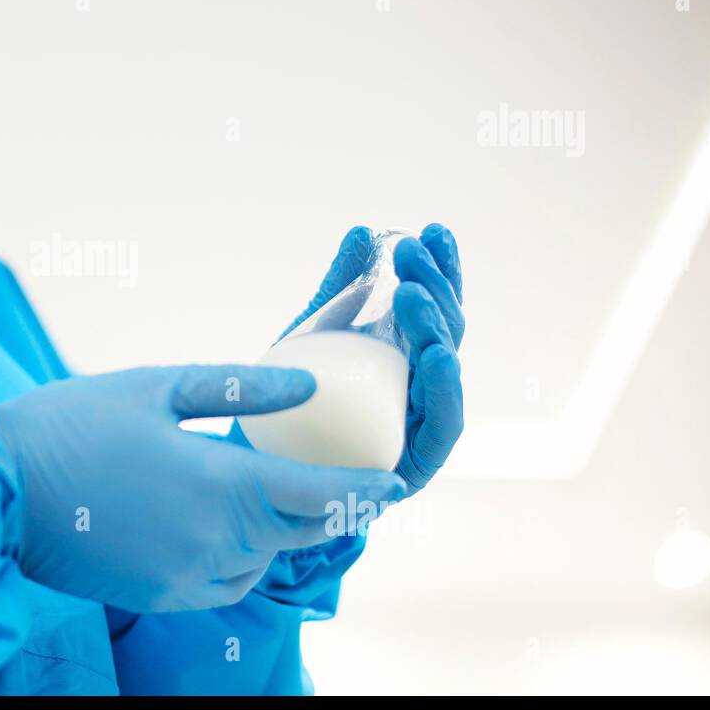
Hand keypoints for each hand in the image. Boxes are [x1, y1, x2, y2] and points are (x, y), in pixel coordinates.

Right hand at [0, 365, 407, 612]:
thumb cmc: (72, 423)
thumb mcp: (156, 386)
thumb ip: (240, 388)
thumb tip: (308, 387)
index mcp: (219, 486)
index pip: (318, 494)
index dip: (362, 488)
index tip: (393, 479)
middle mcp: (212, 544)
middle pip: (297, 533)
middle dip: (327, 509)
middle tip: (345, 484)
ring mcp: (184, 578)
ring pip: (262, 561)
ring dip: (277, 532)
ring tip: (273, 495)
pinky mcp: (159, 597)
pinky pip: (222, 583)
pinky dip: (237, 557)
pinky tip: (218, 524)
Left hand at [277, 224, 464, 495]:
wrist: (263, 478)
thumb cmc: (292, 405)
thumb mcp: (312, 339)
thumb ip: (340, 291)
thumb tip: (362, 231)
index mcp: (406, 356)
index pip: (434, 306)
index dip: (441, 270)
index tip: (433, 231)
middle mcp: (422, 389)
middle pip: (446, 332)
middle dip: (436, 288)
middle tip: (413, 253)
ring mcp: (422, 426)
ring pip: (446, 371)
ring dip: (437, 329)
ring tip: (416, 295)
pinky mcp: (417, 465)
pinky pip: (441, 425)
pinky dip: (443, 388)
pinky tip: (436, 355)